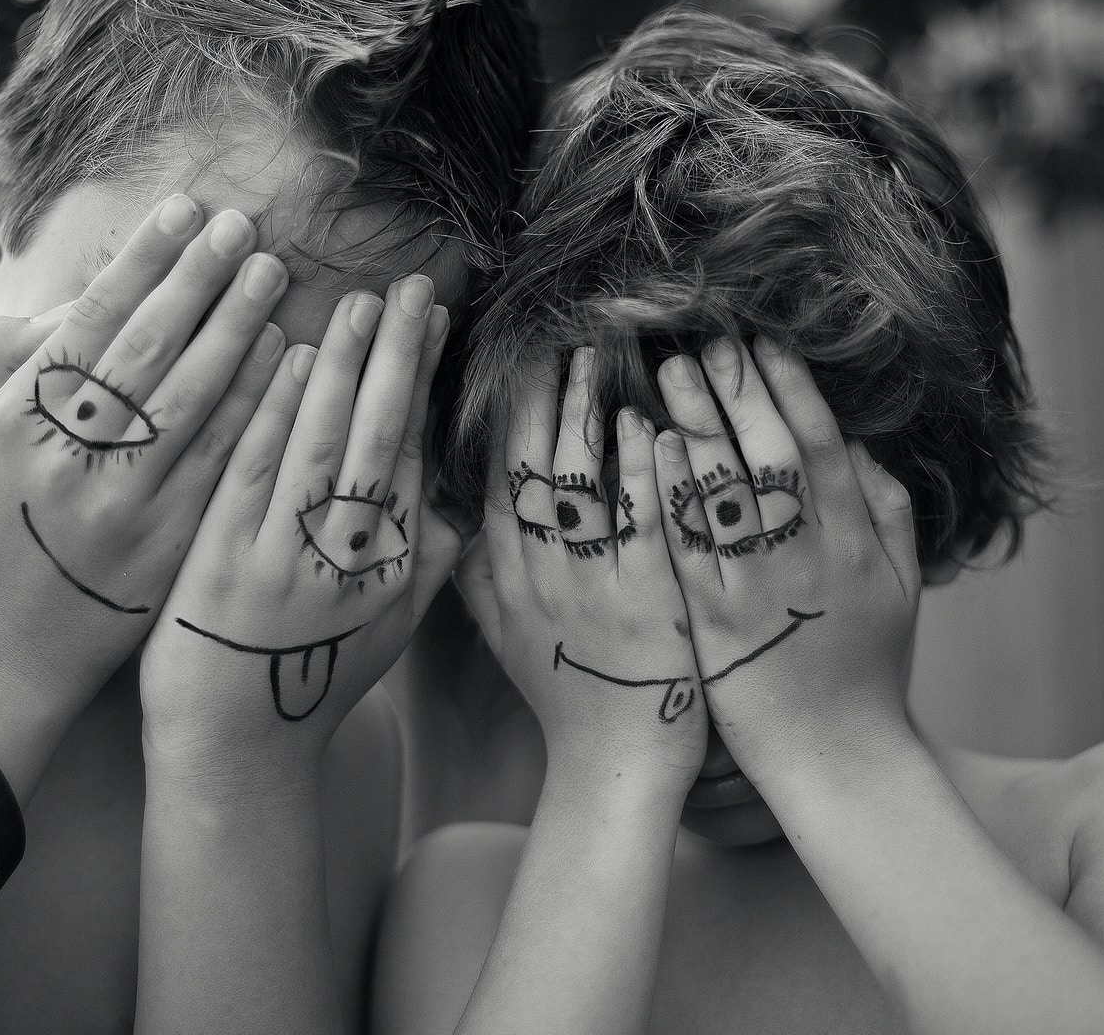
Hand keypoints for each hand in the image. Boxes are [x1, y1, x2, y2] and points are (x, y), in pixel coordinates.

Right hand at [0, 196, 290, 736]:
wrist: (7, 651)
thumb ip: (13, 361)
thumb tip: (86, 294)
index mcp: (11, 425)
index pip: (89, 323)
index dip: (143, 262)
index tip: (185, 210)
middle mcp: (66, 461)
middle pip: (147, 351)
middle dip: (201, 280)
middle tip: (246, 227)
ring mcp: (121, 508)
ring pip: (192, 401)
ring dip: (239, 331)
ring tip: (274, 276)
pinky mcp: (169, 547)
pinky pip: (222, 462)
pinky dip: (256, 406)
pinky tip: (287, 361)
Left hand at [140, 276, 459, 772]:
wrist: (238, 750)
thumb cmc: (314, 679)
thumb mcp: (390, 628)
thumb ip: (430, 560)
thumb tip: (466, 498)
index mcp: (396, 569)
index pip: (413, 455)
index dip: (423, 384)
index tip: (433, 322)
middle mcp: (352, 562)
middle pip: (381, 440)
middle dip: (398, 358)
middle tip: (409, 288)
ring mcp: (289, 563)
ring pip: (324, 448)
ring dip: (341, 370)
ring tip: (356, 304)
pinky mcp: (226, 566)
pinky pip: (257, 475)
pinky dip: (275, 416)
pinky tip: (285, 360)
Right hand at [471, 348, 706, 783]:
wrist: (614, 766)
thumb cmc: (566, 696)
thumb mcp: (504, 636)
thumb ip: (477, 575)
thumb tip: (454, 517)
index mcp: (506, 576)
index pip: (496, 478)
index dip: (503, 416)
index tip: (512, 362)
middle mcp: (538, 574)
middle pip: (529, 466)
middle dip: (539, 396)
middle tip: (554, 337)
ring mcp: (590, 587)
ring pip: (578, 484)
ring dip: (585, 414)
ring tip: (598, 356)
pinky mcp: (648, 603)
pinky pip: (640, 525)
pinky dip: (642, 473)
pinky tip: (649, 425)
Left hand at [653, 337, 920, 786]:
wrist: (833, 754)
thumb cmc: (865, 664)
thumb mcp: (899, 585)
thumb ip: (886, 509)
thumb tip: (857, 441)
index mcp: (856, 543)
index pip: (821, 445)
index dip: (792, 388)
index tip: (763, 341)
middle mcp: (808, 557)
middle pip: (772, 454)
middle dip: (739, 390)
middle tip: (707, 339)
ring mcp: (757, 587)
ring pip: (725, 491)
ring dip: (696, 423)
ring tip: (667, 371)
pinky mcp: (711, 620)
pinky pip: (687, 544)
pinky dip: (670, 491)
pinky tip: (649, 447)